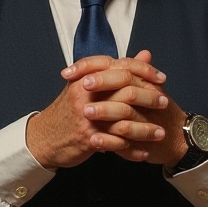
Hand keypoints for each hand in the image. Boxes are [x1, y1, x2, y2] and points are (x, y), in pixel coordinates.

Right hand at [25, 51, 169, 168]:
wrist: (43, 137)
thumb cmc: (69, 110)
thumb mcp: (88, 85)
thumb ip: (118, 71)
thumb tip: (145, 55)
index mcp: (87, 77)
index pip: (122, 67)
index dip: (144, 71)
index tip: (161, 78)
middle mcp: (86, 93)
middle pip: (127, 92)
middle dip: (150, 98)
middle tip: (164, 103)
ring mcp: (86, 116)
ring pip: (125, 121)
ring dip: (145, 129)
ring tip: (160, 133)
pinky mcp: (86, 137)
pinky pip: (116, 144)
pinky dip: (131, 150)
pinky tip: (143, 152)